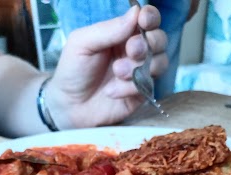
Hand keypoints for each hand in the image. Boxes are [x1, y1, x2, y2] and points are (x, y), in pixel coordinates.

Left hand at [46, 5, 167, 128]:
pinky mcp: (141, 93)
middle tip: (130, 51)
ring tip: (117, 72)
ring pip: (160, 62)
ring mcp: (140, 72)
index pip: (147, 19)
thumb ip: (108, 29)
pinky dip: (130, 88)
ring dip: (138, 67)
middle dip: (147, 44)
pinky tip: (111, 92)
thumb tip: (135, 13)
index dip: (150, 17)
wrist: (70, 106)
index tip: (144, 20)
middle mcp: (135, 51)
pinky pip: (148, 86)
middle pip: (160, 39)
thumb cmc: (73, 71)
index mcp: (122, 33)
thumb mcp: (82, 43)